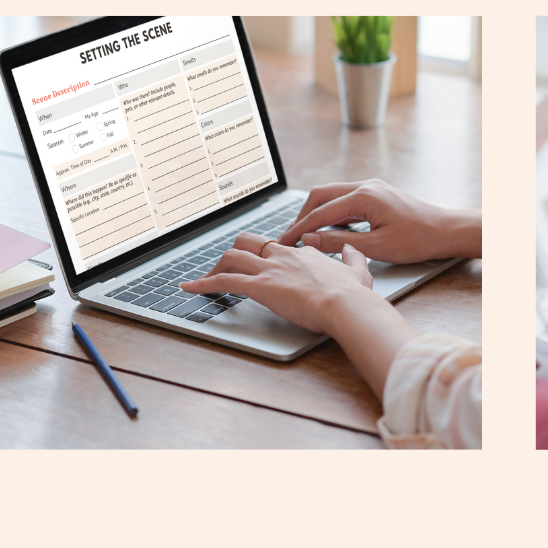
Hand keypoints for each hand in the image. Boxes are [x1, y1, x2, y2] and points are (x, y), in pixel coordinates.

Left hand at [180, 232, 374, 334]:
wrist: (344, 305)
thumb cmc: (352, 294)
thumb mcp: (359, 271)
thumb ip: (352, 258)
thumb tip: (351, 249)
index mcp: (304, 253)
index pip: (278, 246)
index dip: (267, 254)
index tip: (263, 263)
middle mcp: (283, 256)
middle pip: (249, 242)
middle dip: (236, 252)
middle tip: (229, 266)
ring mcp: (269, 269)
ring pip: (232, 257)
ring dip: (216, 267)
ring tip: (205, 278)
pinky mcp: (258, 286)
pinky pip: (222, 281)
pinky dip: (201, 284)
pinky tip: (188, 288)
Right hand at [276, 179, 479, 263]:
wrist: (446, 231)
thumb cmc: (418, 239)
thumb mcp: (376, 247)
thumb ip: (339, 243)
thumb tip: (310, 240)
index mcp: (363, 196)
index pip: (320, 212)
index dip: (299, 228)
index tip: (284, 242)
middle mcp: (365, 186)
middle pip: (321, 196)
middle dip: (302, 216)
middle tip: (290, 237)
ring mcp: (372, 188)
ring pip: (332, 196)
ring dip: (317, 213)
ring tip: (305, 235)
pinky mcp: (377, 195)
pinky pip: (346, 200)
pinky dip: (333, 213)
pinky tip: (329, 230)